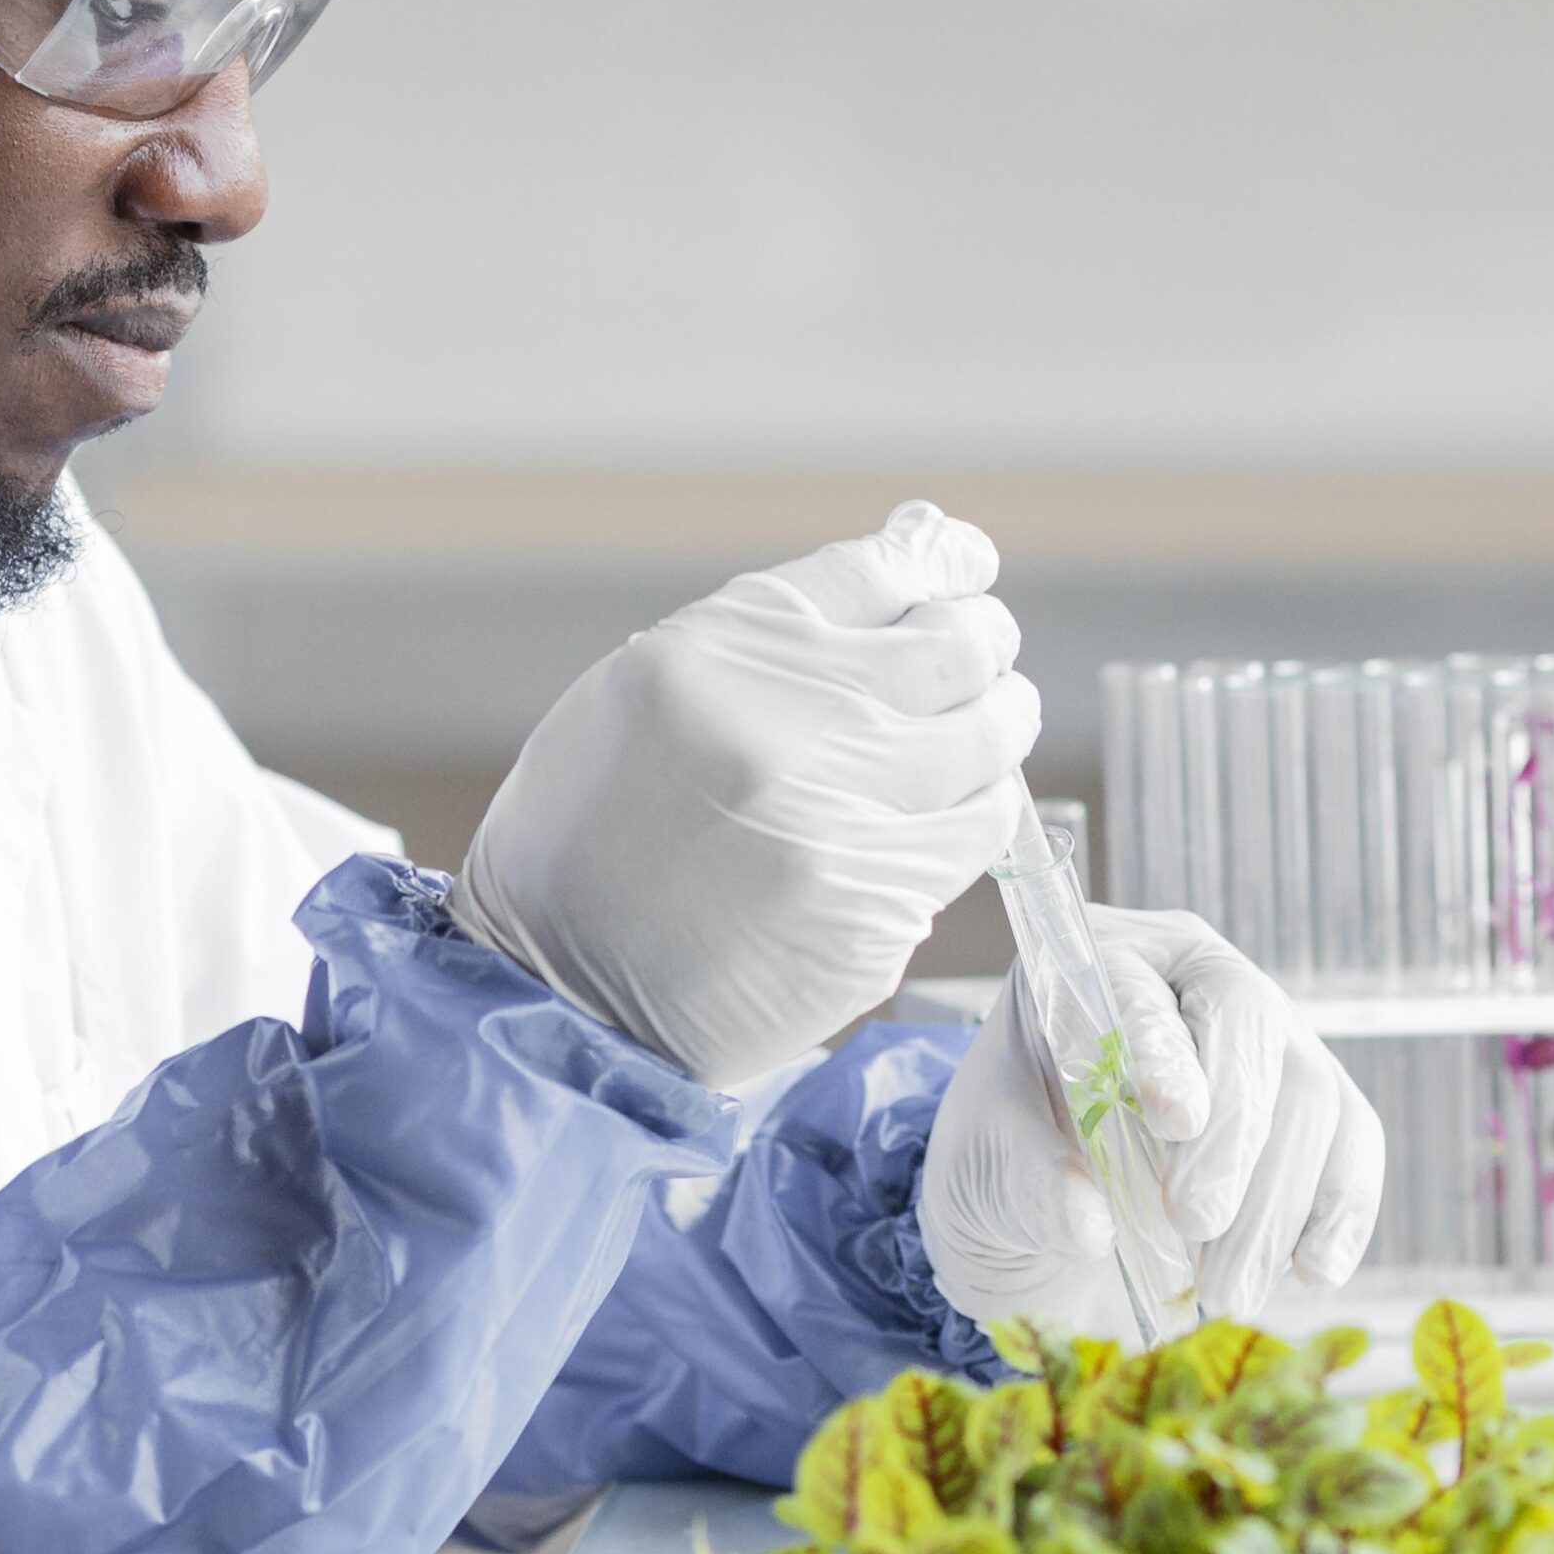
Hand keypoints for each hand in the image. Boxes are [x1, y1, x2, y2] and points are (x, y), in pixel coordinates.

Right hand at [451, 503, 1039, 1088]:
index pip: (884, 569)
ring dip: (995, 729)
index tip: (968, 568)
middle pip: (958, 646)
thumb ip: (769, 646)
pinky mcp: (878, 902)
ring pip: (991, 737)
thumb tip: (903, 582)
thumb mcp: (644, 697)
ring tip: (972, 741)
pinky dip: (973, 817)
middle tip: (982, 664)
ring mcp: (843, 815)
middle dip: (983, 645)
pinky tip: (940, 822)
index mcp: (725, 648)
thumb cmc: (589, 841)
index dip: (945, 563)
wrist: (558, 990)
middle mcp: (792, 719)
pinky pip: (977, 834)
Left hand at [919, 908, 1383, 1333]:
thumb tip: (1084, 1223)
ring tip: (1228, 1287)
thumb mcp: (983, 1167)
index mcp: (1098, 961)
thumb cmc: (1009, 1155)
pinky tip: (1312, 1271)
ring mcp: (1266, 1035)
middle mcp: (1193, 978)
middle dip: (1229, 1137)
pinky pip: (1353, 1140)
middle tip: (1196, 1225)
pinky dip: (1341, 1210)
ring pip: (1307, 1092)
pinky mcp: (1314, 1101)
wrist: (1051, 1199)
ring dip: (1276, 1199)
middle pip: (1244, 1026)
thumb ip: (1026, 1181)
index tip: (1173, 1118)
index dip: (1160, 1049)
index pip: (1136, 986)